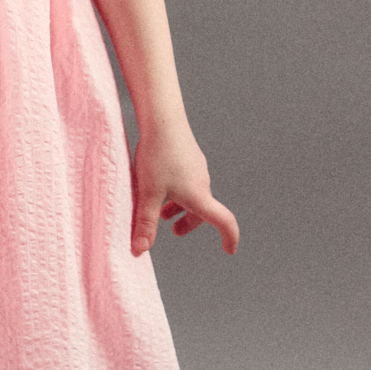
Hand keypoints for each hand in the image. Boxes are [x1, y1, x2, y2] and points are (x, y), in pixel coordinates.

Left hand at [131, 127, 238, 256]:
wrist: (163, 119)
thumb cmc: (157, 155)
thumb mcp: (148, 193)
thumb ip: (145, 222)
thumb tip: (140, 250)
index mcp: (199, 195)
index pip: (223, 221)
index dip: (230, 238)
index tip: (229, 250)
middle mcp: (203, 183)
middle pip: (203, 210)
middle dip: (189, 222)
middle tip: (173, 231)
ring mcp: (197, 169)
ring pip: (193, 195)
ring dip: (180, 207)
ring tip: (160, 211)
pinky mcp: (189, 157)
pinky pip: (188, 181)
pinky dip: (177, 191)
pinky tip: (157, 185)